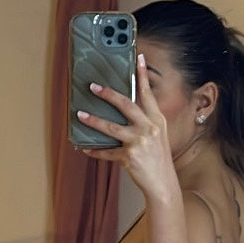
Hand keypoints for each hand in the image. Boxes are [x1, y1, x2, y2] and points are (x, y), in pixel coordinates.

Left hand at [77, 54, 176, 199]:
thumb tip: (124, 111)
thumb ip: (145, 122)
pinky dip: (95, 151)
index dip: (142, 75)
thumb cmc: (158, 160)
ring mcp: (139, 142)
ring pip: (111, 127)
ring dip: (94, 120)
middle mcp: (149, 128)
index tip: (138, 58)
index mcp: (157, 120)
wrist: (163, 184)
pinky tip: (85, 149)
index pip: (148, 94)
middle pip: (126, 105)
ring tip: (81, 115)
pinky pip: (107, 152)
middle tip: (94, 86)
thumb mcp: (158, 136)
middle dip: (108, 94)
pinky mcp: (129, 157)